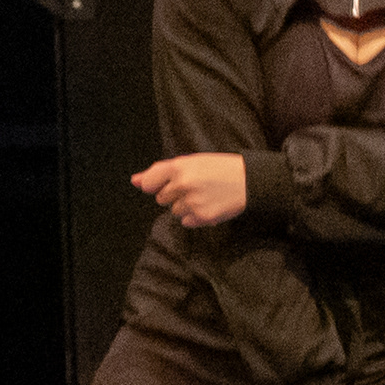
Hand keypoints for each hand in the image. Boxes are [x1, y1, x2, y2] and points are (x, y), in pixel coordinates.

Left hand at [132, 151, 249, 227]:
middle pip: (162, 199)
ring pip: (174, 212)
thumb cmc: (220, 168)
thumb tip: (134, 181)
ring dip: (186, 207)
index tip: (168, 184)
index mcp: (178, 166)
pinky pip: (186, 222)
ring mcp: (192, 201)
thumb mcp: (191, 162)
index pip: (149, 182)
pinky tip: (208, 206)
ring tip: (204, 196)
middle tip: (195, 187)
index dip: (157, 185)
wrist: (250, 181)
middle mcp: (183, 184)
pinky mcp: (202, 216)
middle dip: (174, 195)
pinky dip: (195, 217)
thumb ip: (160, 172)